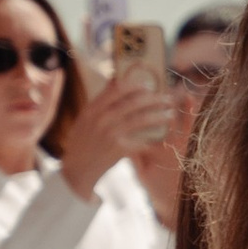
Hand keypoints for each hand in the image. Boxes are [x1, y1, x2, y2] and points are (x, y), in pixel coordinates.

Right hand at [57, 64, 175, 201]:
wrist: (77, 169)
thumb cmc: (83, 142)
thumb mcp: (85, 118)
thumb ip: (100, 101)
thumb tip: (115, 79)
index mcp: (93, 108)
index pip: (117, 89)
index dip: (136, 85)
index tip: (149, 85)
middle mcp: (101, 118)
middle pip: (134, 103)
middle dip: (155, 99)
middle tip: (168, 98)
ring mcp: (110, 133)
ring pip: (142, 119)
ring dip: (159, 116)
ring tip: (170, 114)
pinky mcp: (119, 149)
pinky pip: (142, 139)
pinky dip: (153, 137)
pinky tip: (163, 135)